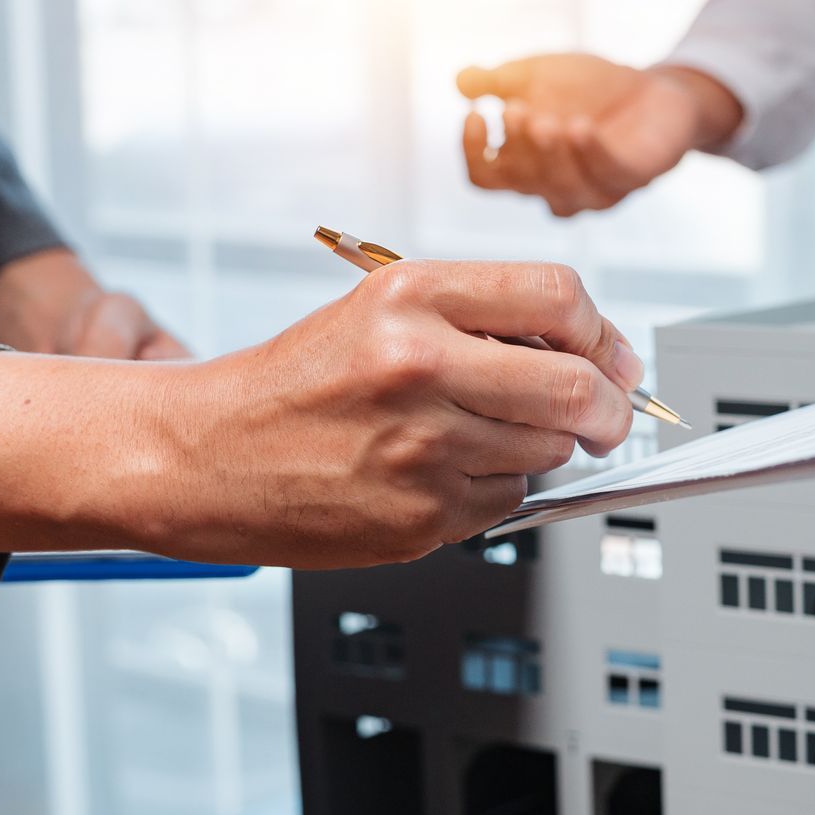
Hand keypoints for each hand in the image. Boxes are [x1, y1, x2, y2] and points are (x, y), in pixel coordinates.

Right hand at [0, 261, 644, 565]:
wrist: (205, 458)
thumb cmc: (296, 384)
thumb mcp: (379, 312)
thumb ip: (482, 321)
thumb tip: (593, 355)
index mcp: (410, 297)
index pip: (561, 297)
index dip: (603, 333)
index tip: (610, 358)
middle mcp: (420, 366)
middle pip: (578, 388)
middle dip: (608, 410)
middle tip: (604, 417)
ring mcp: (423, 447)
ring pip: (547, 452)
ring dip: (538, 450)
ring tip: (475, 438)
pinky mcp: (422, 516)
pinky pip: (506, 503)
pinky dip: (492, 492)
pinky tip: (437, 475)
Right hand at [457, 55, 741, 216]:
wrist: (655, 88)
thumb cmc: (590, 89)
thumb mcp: (537, 75)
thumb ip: (498, 80)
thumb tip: (461, 83)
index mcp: (527, 167)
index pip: (486, 178)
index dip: (474, 152)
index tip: (477, 113)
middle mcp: (557, 187)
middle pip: (522, 183)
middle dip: (517, 146)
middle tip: (517, 109)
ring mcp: (596, 189)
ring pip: (561, 190)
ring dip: (549, 155)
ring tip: (546, 118)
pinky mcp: (633, 177)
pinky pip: (607, 175)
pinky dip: (591, 153)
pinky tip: (579, 126)